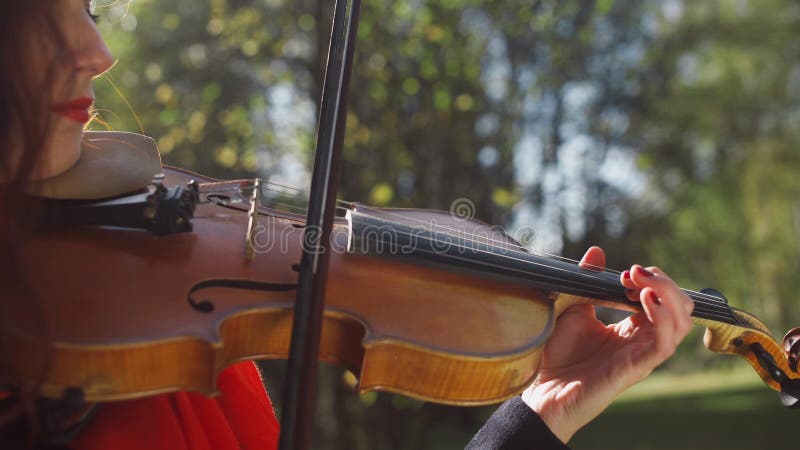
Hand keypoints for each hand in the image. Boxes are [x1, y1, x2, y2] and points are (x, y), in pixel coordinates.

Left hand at [521, 246, 693, 442]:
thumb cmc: (558, 355)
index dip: (651, 281)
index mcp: (631, 328)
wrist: (544, 389)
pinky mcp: (637, 367)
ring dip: (667, 296)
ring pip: (681, 323)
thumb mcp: (572, 307)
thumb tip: (597, 251)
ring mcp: (643, 354)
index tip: (626, 272)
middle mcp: (643, 341)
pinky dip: (662, 318)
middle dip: (665, 283)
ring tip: (642, 285)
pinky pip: (665, 343)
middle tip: (635, 273)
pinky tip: (644, 301)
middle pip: (680, 308)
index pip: (662, 299)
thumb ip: (587, 281)